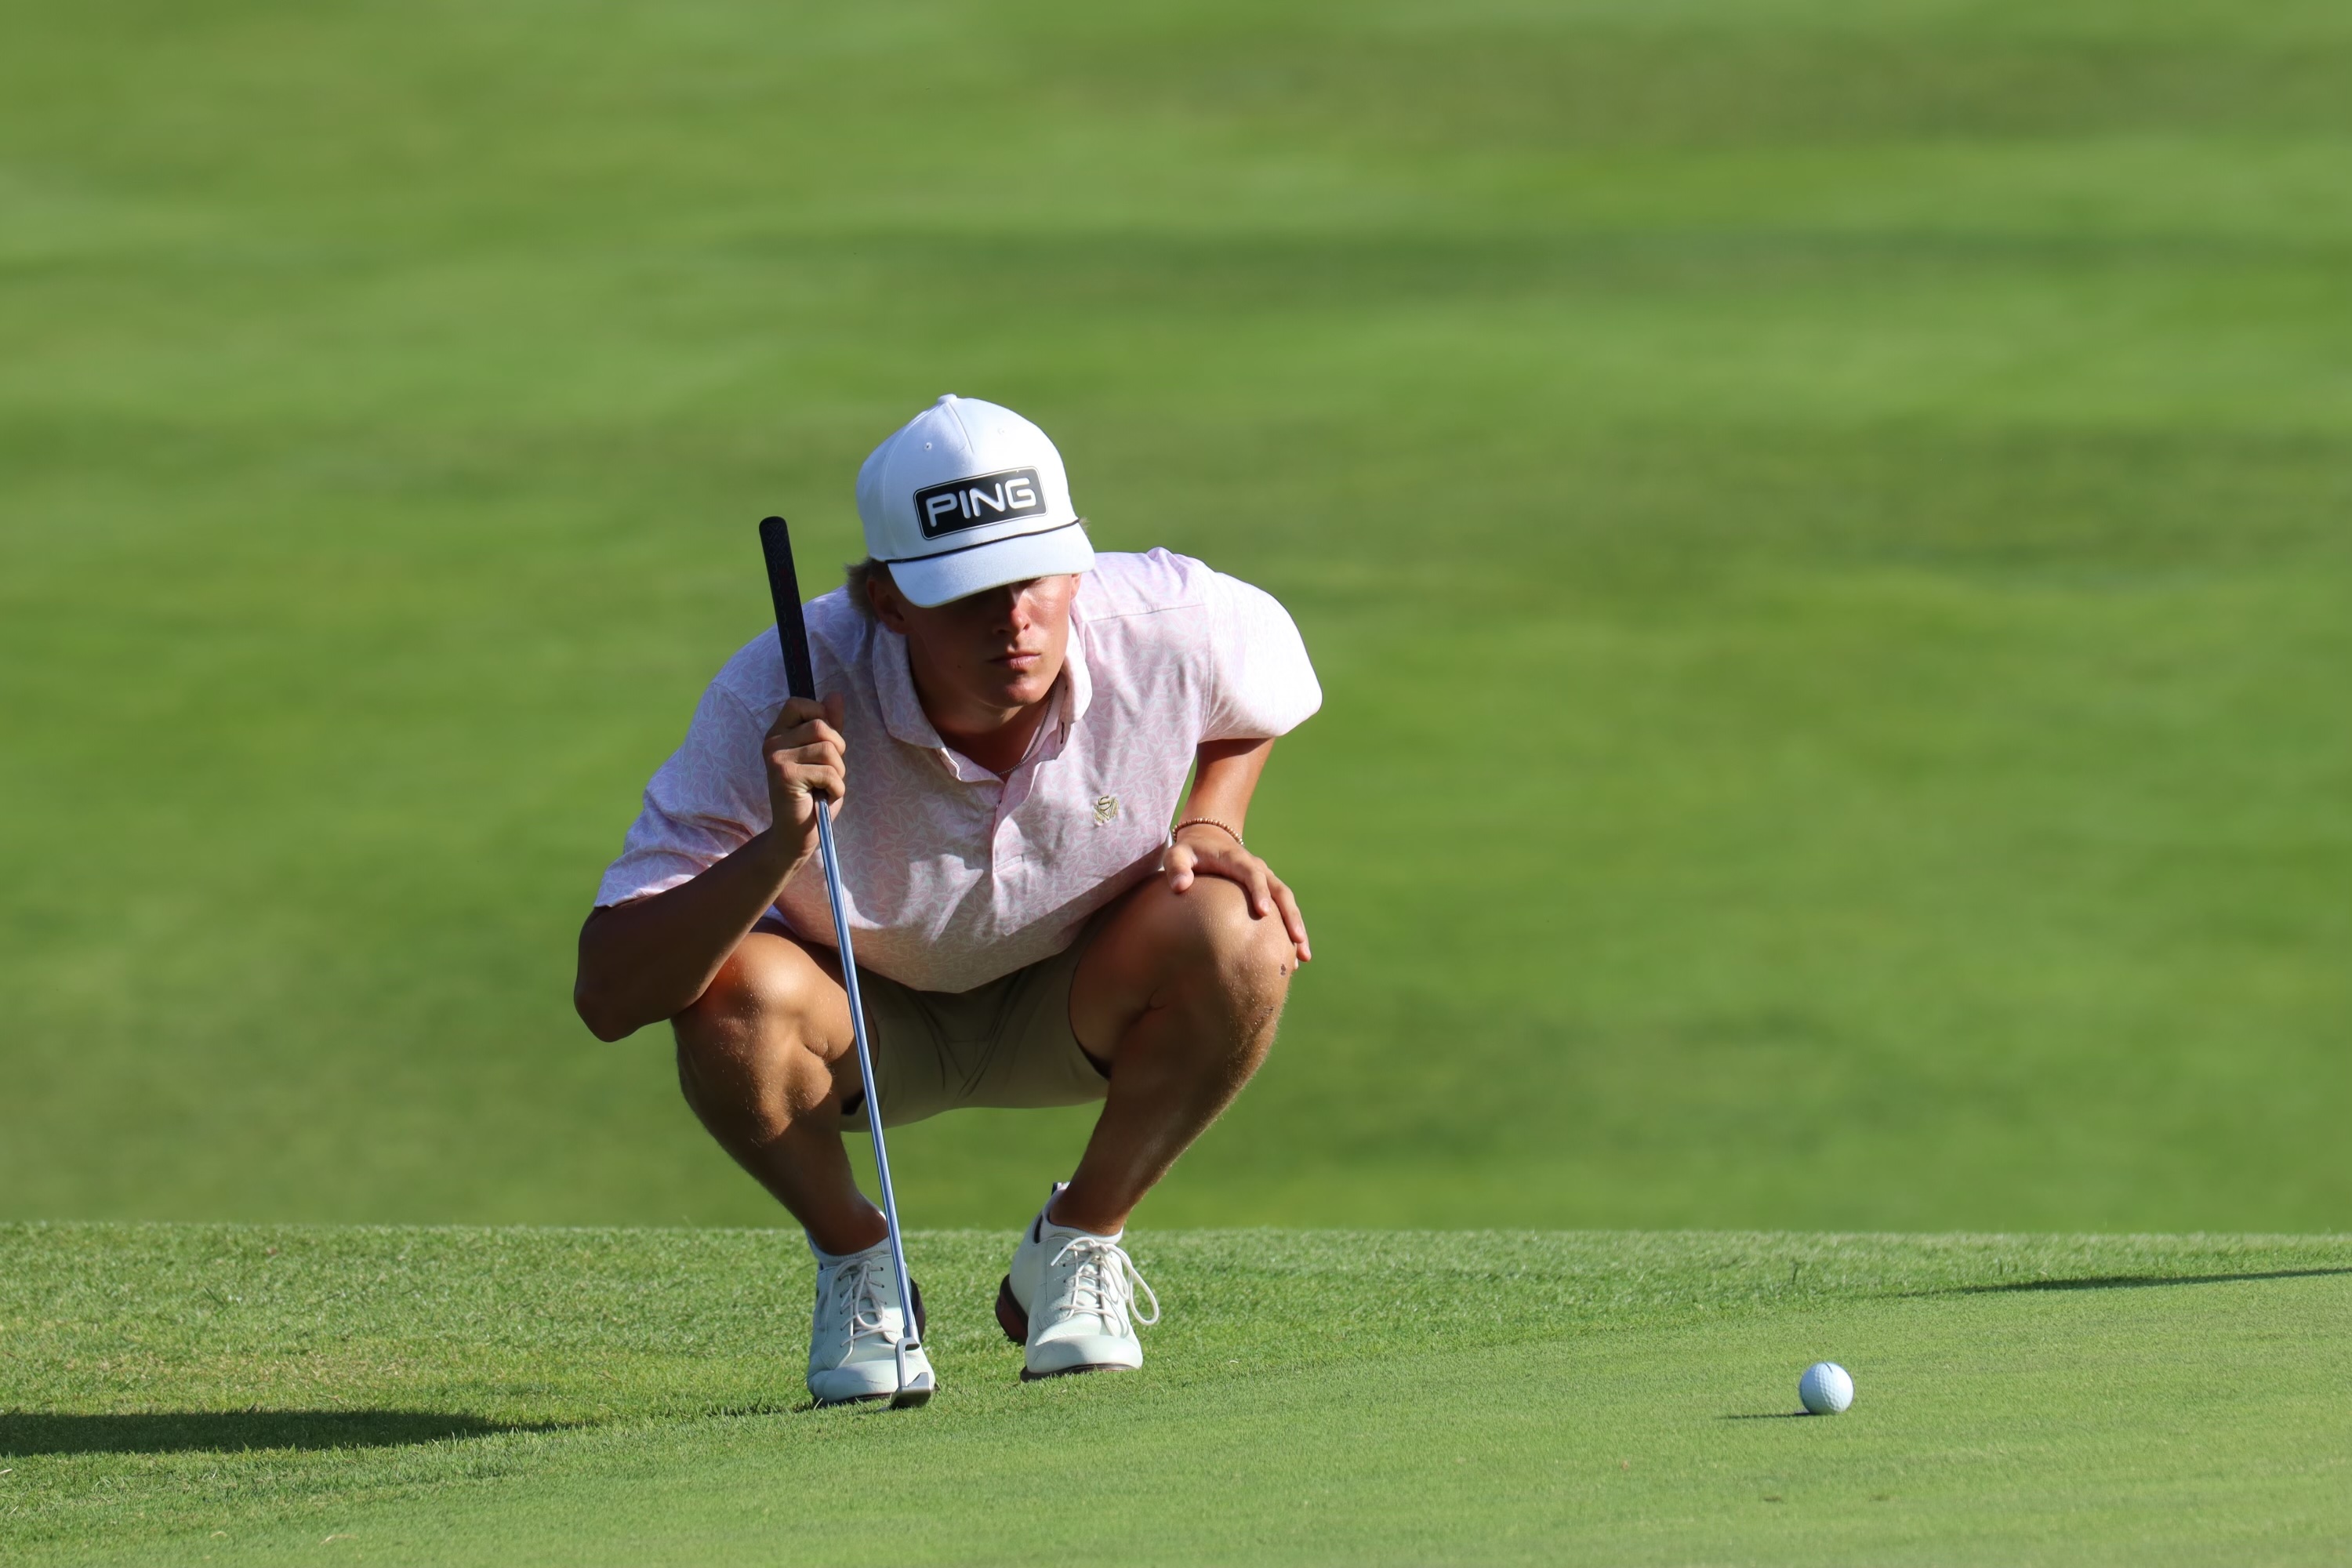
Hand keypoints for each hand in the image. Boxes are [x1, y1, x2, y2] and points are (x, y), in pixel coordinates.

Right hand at [761, 694, 845, 871]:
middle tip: (827, 774)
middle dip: (838, 752)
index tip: (823, 745)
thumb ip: (829, 727)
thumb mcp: (824, 757)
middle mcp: (772, 743)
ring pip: (829, 749)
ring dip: (838, 773)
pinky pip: (829, 772)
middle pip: (822, 727)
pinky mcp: (784, 776)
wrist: (795, 835)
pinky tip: (822, 798)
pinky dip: (836, 789)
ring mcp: (776, 759)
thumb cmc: (812, 796)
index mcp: (778, 734)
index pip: (799, 704)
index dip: (821, 718)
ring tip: (823, 787)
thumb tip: (836, 695)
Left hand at [1165, 824, 1311, 964]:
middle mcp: (1258, 868)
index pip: (1253, 874)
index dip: (1259, 891)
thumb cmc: (1190, 852)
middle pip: (1280, 891)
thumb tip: (1180, 887)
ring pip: (1287, 903)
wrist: (1208, 839)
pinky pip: (1282, 910)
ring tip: (1303, 956)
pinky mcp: (1266, 890)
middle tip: (1296, 939)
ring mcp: (1265, 879)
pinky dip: (1290, 930)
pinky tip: (1294, 957)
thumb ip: (1176, 867)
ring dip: (1297, 927)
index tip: (1264, 912)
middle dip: (1290, 915)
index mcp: (1237, 859)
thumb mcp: (1177, 854)